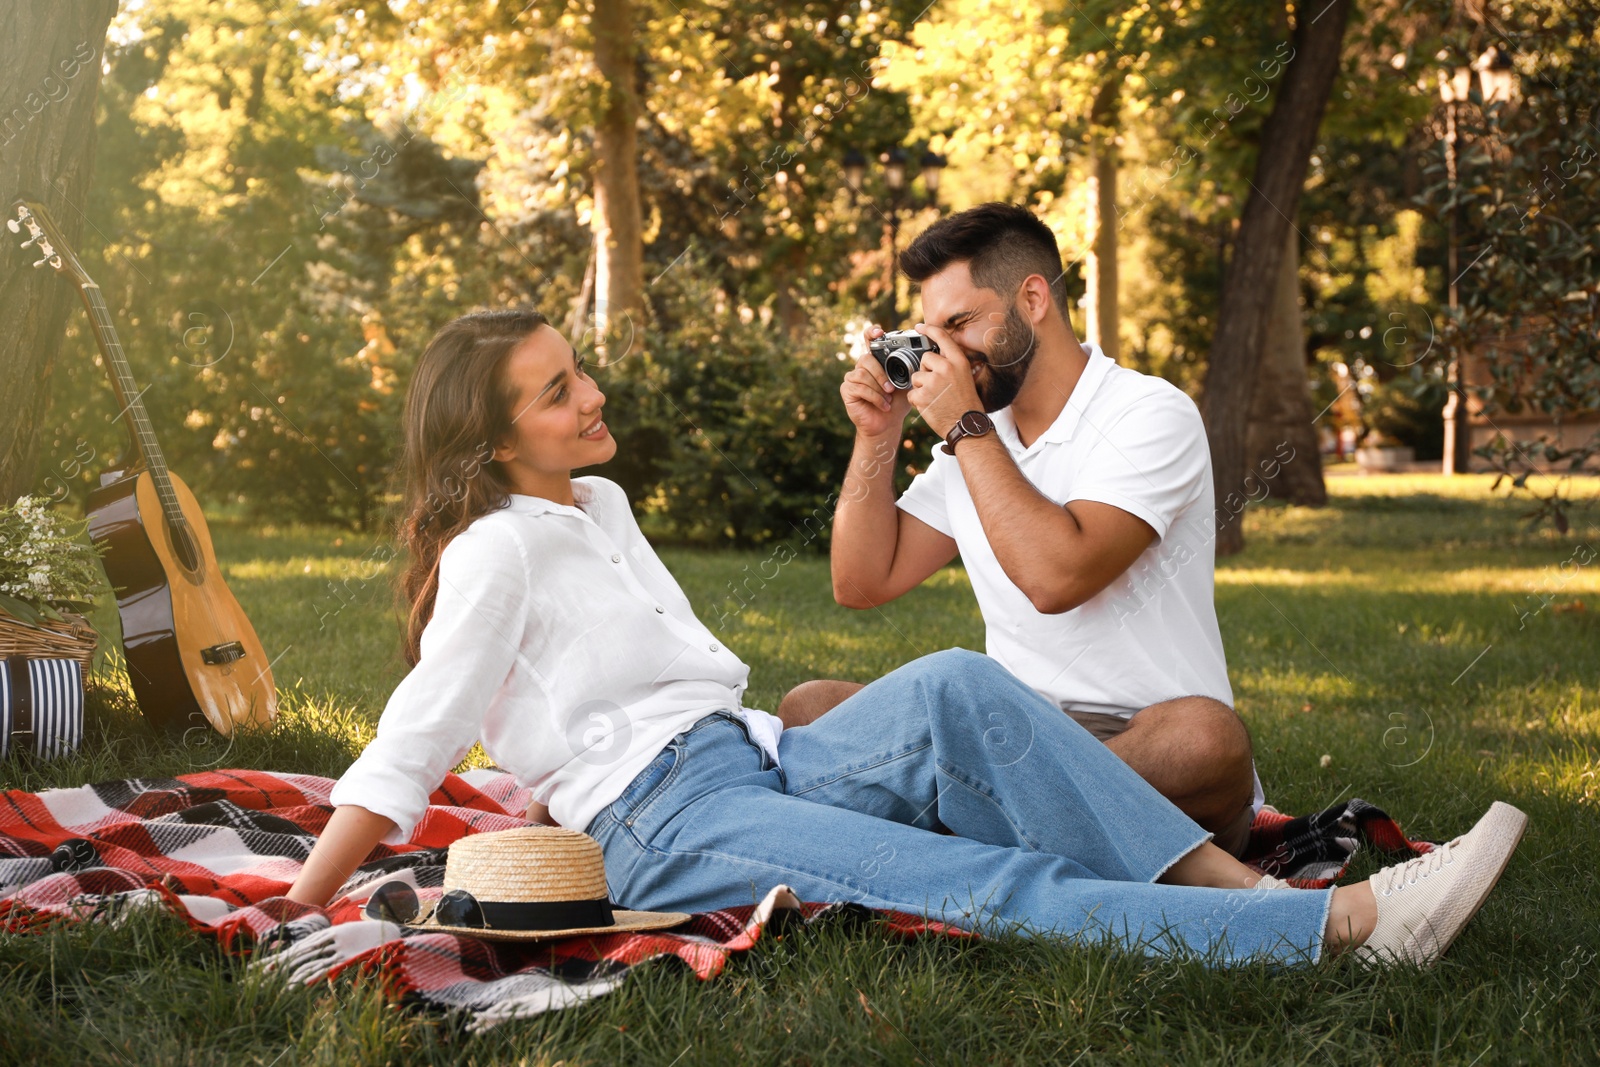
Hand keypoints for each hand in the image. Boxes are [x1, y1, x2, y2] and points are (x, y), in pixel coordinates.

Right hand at [840, 322, 911, 438]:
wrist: (887, 424)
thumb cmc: (897, 403)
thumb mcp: (906, 383)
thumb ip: (908, 369)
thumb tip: (918, 357)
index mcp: (876, 361)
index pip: (869, 341)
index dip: (871, 333)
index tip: (879, 331)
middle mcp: (862, 366)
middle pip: (866, 359)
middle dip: (881, 374)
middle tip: (891, 389)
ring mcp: (852, 377)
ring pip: (863, 374)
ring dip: (878, 388)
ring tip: (887, 399)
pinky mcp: (847, 390)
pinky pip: (859, 387)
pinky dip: (874, 397)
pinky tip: (883, 405)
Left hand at [904, 323, 982, 438]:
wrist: (966, 425)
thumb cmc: (966, 402)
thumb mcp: (964, 376)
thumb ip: (950, 365)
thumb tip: (931, 357)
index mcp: (958, 361)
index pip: (942, 337)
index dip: (928, 329)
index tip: (919, 326)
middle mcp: (946, 367)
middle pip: (924, 359)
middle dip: (926, 371)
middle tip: (938, 387)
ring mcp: (932, 381)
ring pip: (916, 377)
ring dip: (921, 387)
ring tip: (936, 398)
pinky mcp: (922, 395)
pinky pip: (911, 393)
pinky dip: (917, 401)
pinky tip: (930, 406)